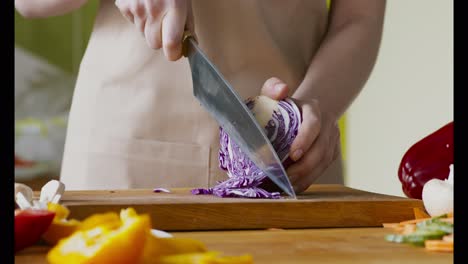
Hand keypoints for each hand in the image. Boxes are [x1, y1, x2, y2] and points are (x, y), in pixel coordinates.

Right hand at [115, 0, 193, 60]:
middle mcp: (154, 9)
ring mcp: (137, 7)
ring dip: (150, 30)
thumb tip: (188, 48)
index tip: (176, 52)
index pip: (171, 44)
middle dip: (161, 41)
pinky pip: (132, 23)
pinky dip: (139, 19)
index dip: (174, 53)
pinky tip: (145, 6)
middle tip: (166, 29)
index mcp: (174, 8)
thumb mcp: (186, 4)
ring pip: (143, 35)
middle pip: (154, 44)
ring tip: (156, 13)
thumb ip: (187, 26)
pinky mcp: (124, 5)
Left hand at [261, 77, 340, 192]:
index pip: (313, 124)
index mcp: (313, 109)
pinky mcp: (332, 153)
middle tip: (285, 177)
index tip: (292, 155)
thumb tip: (281, 90)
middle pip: (320, 149)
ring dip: (306, 177)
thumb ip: (273, 87)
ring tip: (287, 186)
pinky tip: (294, 187)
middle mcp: (327, 125)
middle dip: (304, 167)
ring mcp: (332, 140)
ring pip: (323, 162)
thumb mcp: (276, 93)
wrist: (305, 110)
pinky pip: (322, 169)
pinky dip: (308, 180)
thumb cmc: (285, 105)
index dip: (305, 140)